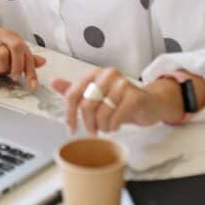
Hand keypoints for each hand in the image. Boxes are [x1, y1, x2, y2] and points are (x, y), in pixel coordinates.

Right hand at [0, 27, 45, 89]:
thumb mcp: (10, 60)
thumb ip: (26, 60)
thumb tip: (42, 61)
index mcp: (11, 35)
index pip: (26, 51)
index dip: (31, 70)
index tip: (32, 84)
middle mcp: (0, 33)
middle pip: (17, 46)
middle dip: (18, 66)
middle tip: (14, 77)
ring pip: (2, 53)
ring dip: (1, 68)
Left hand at [51, 67, 181, 133]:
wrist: (150, 103)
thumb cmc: (121, 101)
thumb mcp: (96, 96)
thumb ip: (75, 90)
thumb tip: (53, 82)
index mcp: (95, 73)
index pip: (72, 94)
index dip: (69, 114)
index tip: (71, 128)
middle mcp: (108, 74)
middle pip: (86, 105)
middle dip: (88, 124)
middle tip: (93, 131)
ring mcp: (122, 84)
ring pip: (101, 114)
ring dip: (103, 127)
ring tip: (107, 127)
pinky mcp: (135, 96)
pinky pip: (116, 118)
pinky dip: (114, 127)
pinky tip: (116, 125)